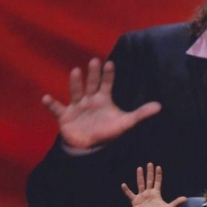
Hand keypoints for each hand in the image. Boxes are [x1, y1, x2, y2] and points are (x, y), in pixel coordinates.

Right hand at [42, 58, 160, 148]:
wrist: (89, 145)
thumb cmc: (107, 130)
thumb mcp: (125, 123)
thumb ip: (141, 114)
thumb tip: (160, 106)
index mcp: (103, 98)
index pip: (107, 84)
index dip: (108, 75)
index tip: (110, 63)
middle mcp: (89, 99)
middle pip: (91, 84)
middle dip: (93, 74)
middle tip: (95, 61)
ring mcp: (76, 106)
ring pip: (76, 92)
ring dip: (76, 83)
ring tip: (76, 71)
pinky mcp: (65, 117)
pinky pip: (57, 109)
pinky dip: (51, 104)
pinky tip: (46, 98)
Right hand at [121, 163, 186, 206]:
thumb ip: (175, 203)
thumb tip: (185, 198)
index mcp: (156, 193)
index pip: (157, 182)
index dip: (158, 175)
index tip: (158, 167)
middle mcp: (149, 193)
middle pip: (149, 180)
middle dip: (150, 172)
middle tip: (149, 163)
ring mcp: (141, 196)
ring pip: (140, 184)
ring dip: (140, 177)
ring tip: (139, 168)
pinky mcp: (135, 201)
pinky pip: (130, 194)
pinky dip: (127, 190)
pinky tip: (123, 185)